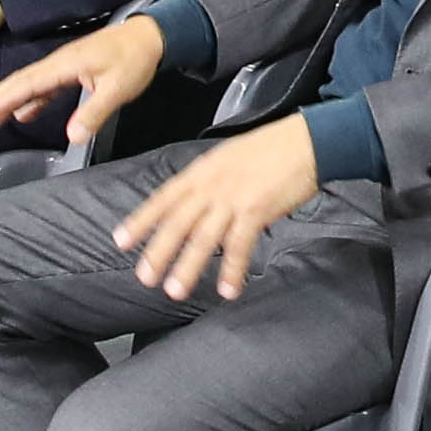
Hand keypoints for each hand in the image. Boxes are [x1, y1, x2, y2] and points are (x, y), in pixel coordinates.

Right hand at [0, 8, 166, 154]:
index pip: (29, 83)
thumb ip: (94, 112)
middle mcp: (60, 63)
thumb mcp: (118, 89)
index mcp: (67, 64)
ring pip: (30, 85)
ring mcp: (65, 66)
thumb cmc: (135, 59)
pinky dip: (30, 100)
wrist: (149, 37)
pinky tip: (22, 114)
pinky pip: (44, 87)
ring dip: (9, 100)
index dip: (4, 97)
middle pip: (22, 82)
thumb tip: (72, 136)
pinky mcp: (72, 71)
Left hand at [110, 115, 324, 302]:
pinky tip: (228, 290)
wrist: (308, 140)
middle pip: (177, 222)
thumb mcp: (230, 157)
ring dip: (187, 267)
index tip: (121, 240)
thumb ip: (210, 180)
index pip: (163, 198)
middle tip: (144, 277)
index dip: (141, 221)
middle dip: (158, 252)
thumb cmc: (274, 148)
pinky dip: (232, 270)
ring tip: (175, 290)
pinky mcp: (256, 209)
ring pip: (202, 238)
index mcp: (202, 171)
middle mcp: (211, 185)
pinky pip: (239, 246)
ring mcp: (233, 197)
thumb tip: (199, 204)